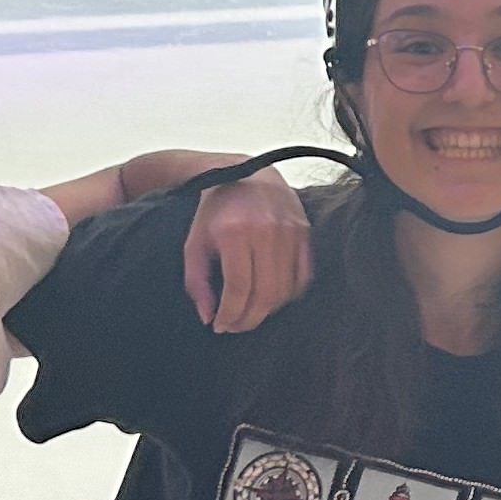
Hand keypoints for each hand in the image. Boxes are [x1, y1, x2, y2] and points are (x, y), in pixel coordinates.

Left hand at [180, 168, 310, 333]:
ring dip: (267, 310)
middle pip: (264, 294)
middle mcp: (266, 231)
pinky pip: (303, 276)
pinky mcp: (305, 232)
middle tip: (235, 326)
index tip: (221, 326)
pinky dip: (288, 294)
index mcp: (235, 232)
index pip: (238, 289)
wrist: (247, 173)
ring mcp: (290, 231)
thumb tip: (208, 317)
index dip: (230, 314)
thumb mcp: (195, 242)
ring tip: (251, 313)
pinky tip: (271, 296)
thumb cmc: (217, 209)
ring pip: (285, 290)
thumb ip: (197, 281)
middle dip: (248, 319)